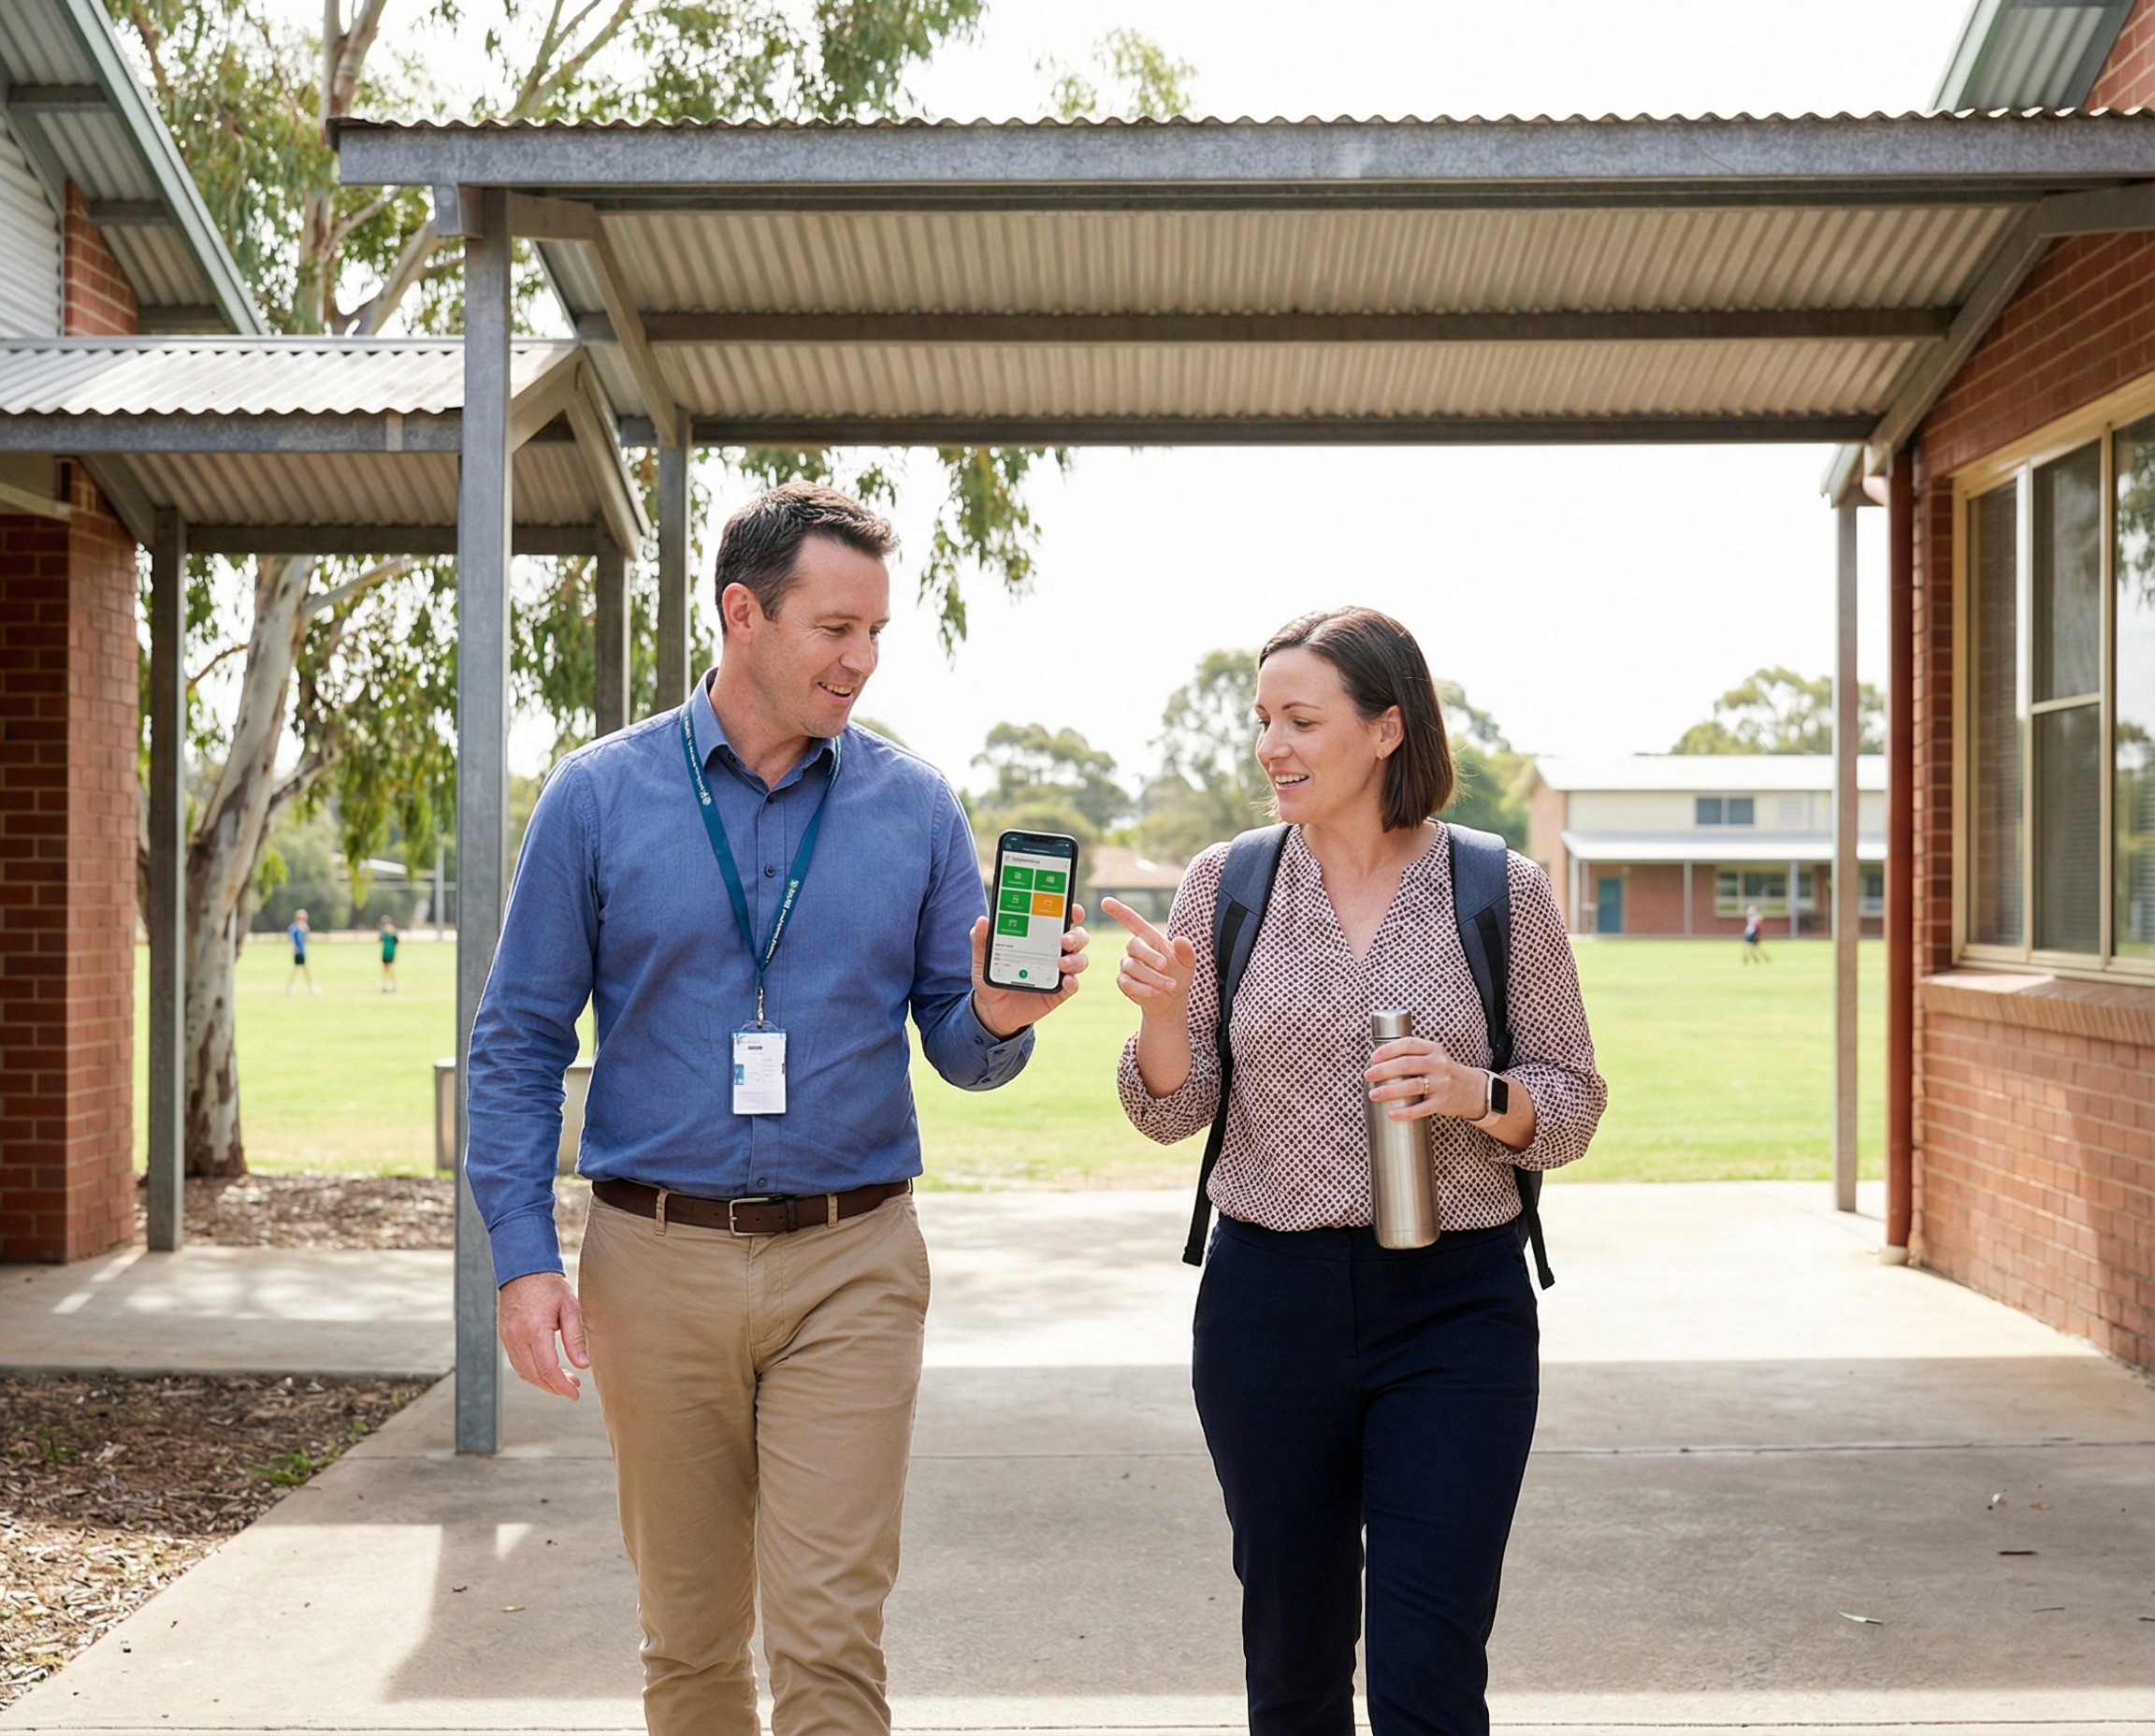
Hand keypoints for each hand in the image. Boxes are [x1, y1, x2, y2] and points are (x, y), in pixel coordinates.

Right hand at [498, 1271, 588, 1399]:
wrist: (523, 1267)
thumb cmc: (549, 1285)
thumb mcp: (569, 1308)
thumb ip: (575, 1338)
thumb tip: (583, 1365)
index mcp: (535, 1331)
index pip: (547, 1370)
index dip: (561, 1386)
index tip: (575, 1394)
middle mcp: (517, 1337)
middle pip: (533, 1376)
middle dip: (553, 1387)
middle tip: (572, 1387)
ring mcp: (507, 1337)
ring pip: (523, 1372)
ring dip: (542, 1382)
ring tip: (562, 1381)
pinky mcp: (504, 1335)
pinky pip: (516, 1362)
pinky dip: (531, 1371)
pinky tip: (546, 1369)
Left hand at [970, 903, 1089, 1037]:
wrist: (991, 1007)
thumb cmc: (994, 973)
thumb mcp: (983, 955)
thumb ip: (981, 938)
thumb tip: (982, 921)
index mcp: (1041, 935)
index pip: (1062, 917)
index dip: (1071, 910)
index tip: (1072, 907)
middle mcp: (1055, 950)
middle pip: (1078, 937)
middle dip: (1076, 935)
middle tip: (1064, 939)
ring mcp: (1059, 971)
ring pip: (1080, 959)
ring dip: (1075, 959)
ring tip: (1061, 963)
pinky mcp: (1059, 992)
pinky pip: (1072, 986)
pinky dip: (1072, 982)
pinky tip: (1066, 981)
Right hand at [1101, 898, 1197, 1018]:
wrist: (1172, 998)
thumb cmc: (1179, 973)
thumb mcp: (1188, 963)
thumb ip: (1186, 951)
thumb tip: (1180, 940)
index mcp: (1148, 936)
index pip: (1131, 920)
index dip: (1118, 911)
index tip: (1105, 901)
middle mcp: (1134, 948)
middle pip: (1133, 945)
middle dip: (1149, 954)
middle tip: (1164, 964)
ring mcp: (1127, 964)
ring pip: (1133, 967)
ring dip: (1153, 977)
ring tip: (1172, 986)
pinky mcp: (1123, 981)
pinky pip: (1129, 983)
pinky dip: (1144, 988)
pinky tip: (1157, 992)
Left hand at [1364, 1035, 1485, 1122]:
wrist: (1471, 1089)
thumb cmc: (1442, 1072)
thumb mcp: (1433, 1057)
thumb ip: (1412, 1055)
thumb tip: (1378, 1061)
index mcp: (1434, 1049)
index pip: (1408, 1044)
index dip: (1389, 1049)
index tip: (1373, 1057)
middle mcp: (1439, 1064)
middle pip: (1406, 1065)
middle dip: (1383, 1070)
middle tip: (1368, 1076)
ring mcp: (1442, 1083)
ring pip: (1411, 1086)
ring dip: (1389, 1091)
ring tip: (1373, 1094)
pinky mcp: (1443, 1102)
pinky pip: (1421, 1108)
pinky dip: (1405, 1112)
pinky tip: (1392, 1113)